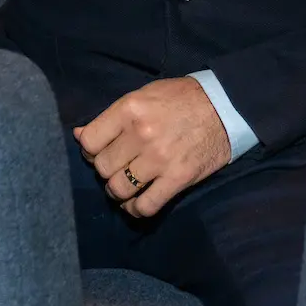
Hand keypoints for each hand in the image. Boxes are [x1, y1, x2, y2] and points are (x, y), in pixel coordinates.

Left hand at [74, 76, 232, 216]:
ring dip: (118, 192)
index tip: (102, 152)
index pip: (89, 142)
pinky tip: (137, 203)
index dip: (91, 151)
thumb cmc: (182, 99)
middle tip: (118, 168)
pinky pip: (145, 206)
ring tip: (126, 186)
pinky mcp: (178, 178)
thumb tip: (78, 135)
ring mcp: (160, 159)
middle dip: (106, 171)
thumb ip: (112, 117)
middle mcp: (141, 134)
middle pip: (103, 168)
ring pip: (119, 189)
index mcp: (130, 109)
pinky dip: (136, 209)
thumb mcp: (144, 96)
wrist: (226, 106)